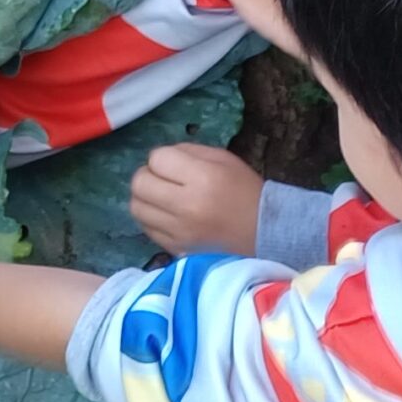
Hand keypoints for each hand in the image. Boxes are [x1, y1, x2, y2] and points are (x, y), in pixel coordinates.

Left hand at [130, 144, 263, 255]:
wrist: (264, 233)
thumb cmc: (244, 191)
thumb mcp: (224, 159)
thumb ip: (188, 152)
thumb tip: (158, 158)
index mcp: (202, 177)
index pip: (157, 159)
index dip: (163, 158)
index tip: (174, 165)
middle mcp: (186, 205)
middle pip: (139, 183)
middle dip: (147, 176)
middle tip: (162, 179)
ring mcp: (178, 231)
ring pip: (136, 207)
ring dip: (145, 198)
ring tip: (162, 198)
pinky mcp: (176, 248)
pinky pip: (146, 229)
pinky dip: (151, 218)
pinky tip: (167, 216)